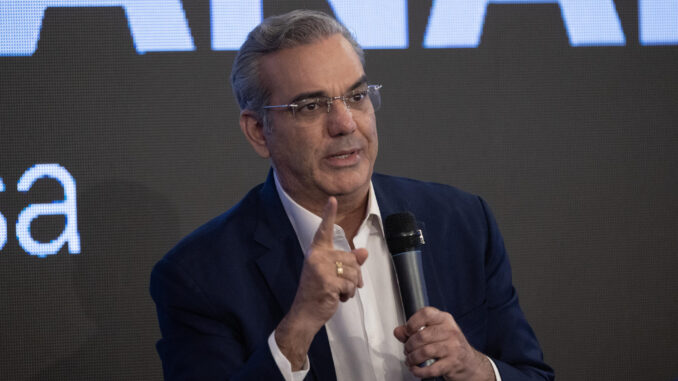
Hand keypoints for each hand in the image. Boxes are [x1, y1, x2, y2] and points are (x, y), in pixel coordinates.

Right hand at [275, 197, 368, 368]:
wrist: (305, 313)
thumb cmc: (318, 292)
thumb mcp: (332, 273)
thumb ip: (348, 261)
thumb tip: (363, 252)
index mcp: (316, 252)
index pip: (324, 230)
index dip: (328, 214)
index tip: (332, 199)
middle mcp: (317, 257)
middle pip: (351, 259)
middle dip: (352, 275)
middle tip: (339, 285)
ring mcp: (321, 269)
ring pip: (353, 272)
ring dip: (350, 287)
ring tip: (336, 291)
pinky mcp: (327, 282)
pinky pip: (350, 285)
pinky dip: (348, 295)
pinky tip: (336, 298)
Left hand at [393, 307, 494, 380]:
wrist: (469, 363)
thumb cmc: (449, 345)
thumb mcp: (433, 333)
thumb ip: (413, 331)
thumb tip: (398, 331)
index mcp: (445, 319)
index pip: (426, 314)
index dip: (412, 322)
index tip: (408, 331)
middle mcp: (450, 331)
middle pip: (421, 336)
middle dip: (409, 346)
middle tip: (407, 350)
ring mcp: (453, 347)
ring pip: (424, 352)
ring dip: (412, 359)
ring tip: (410, 360)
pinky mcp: (453, 363)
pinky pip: (430, 368)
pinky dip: (419, 371)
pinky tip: (416, 370)